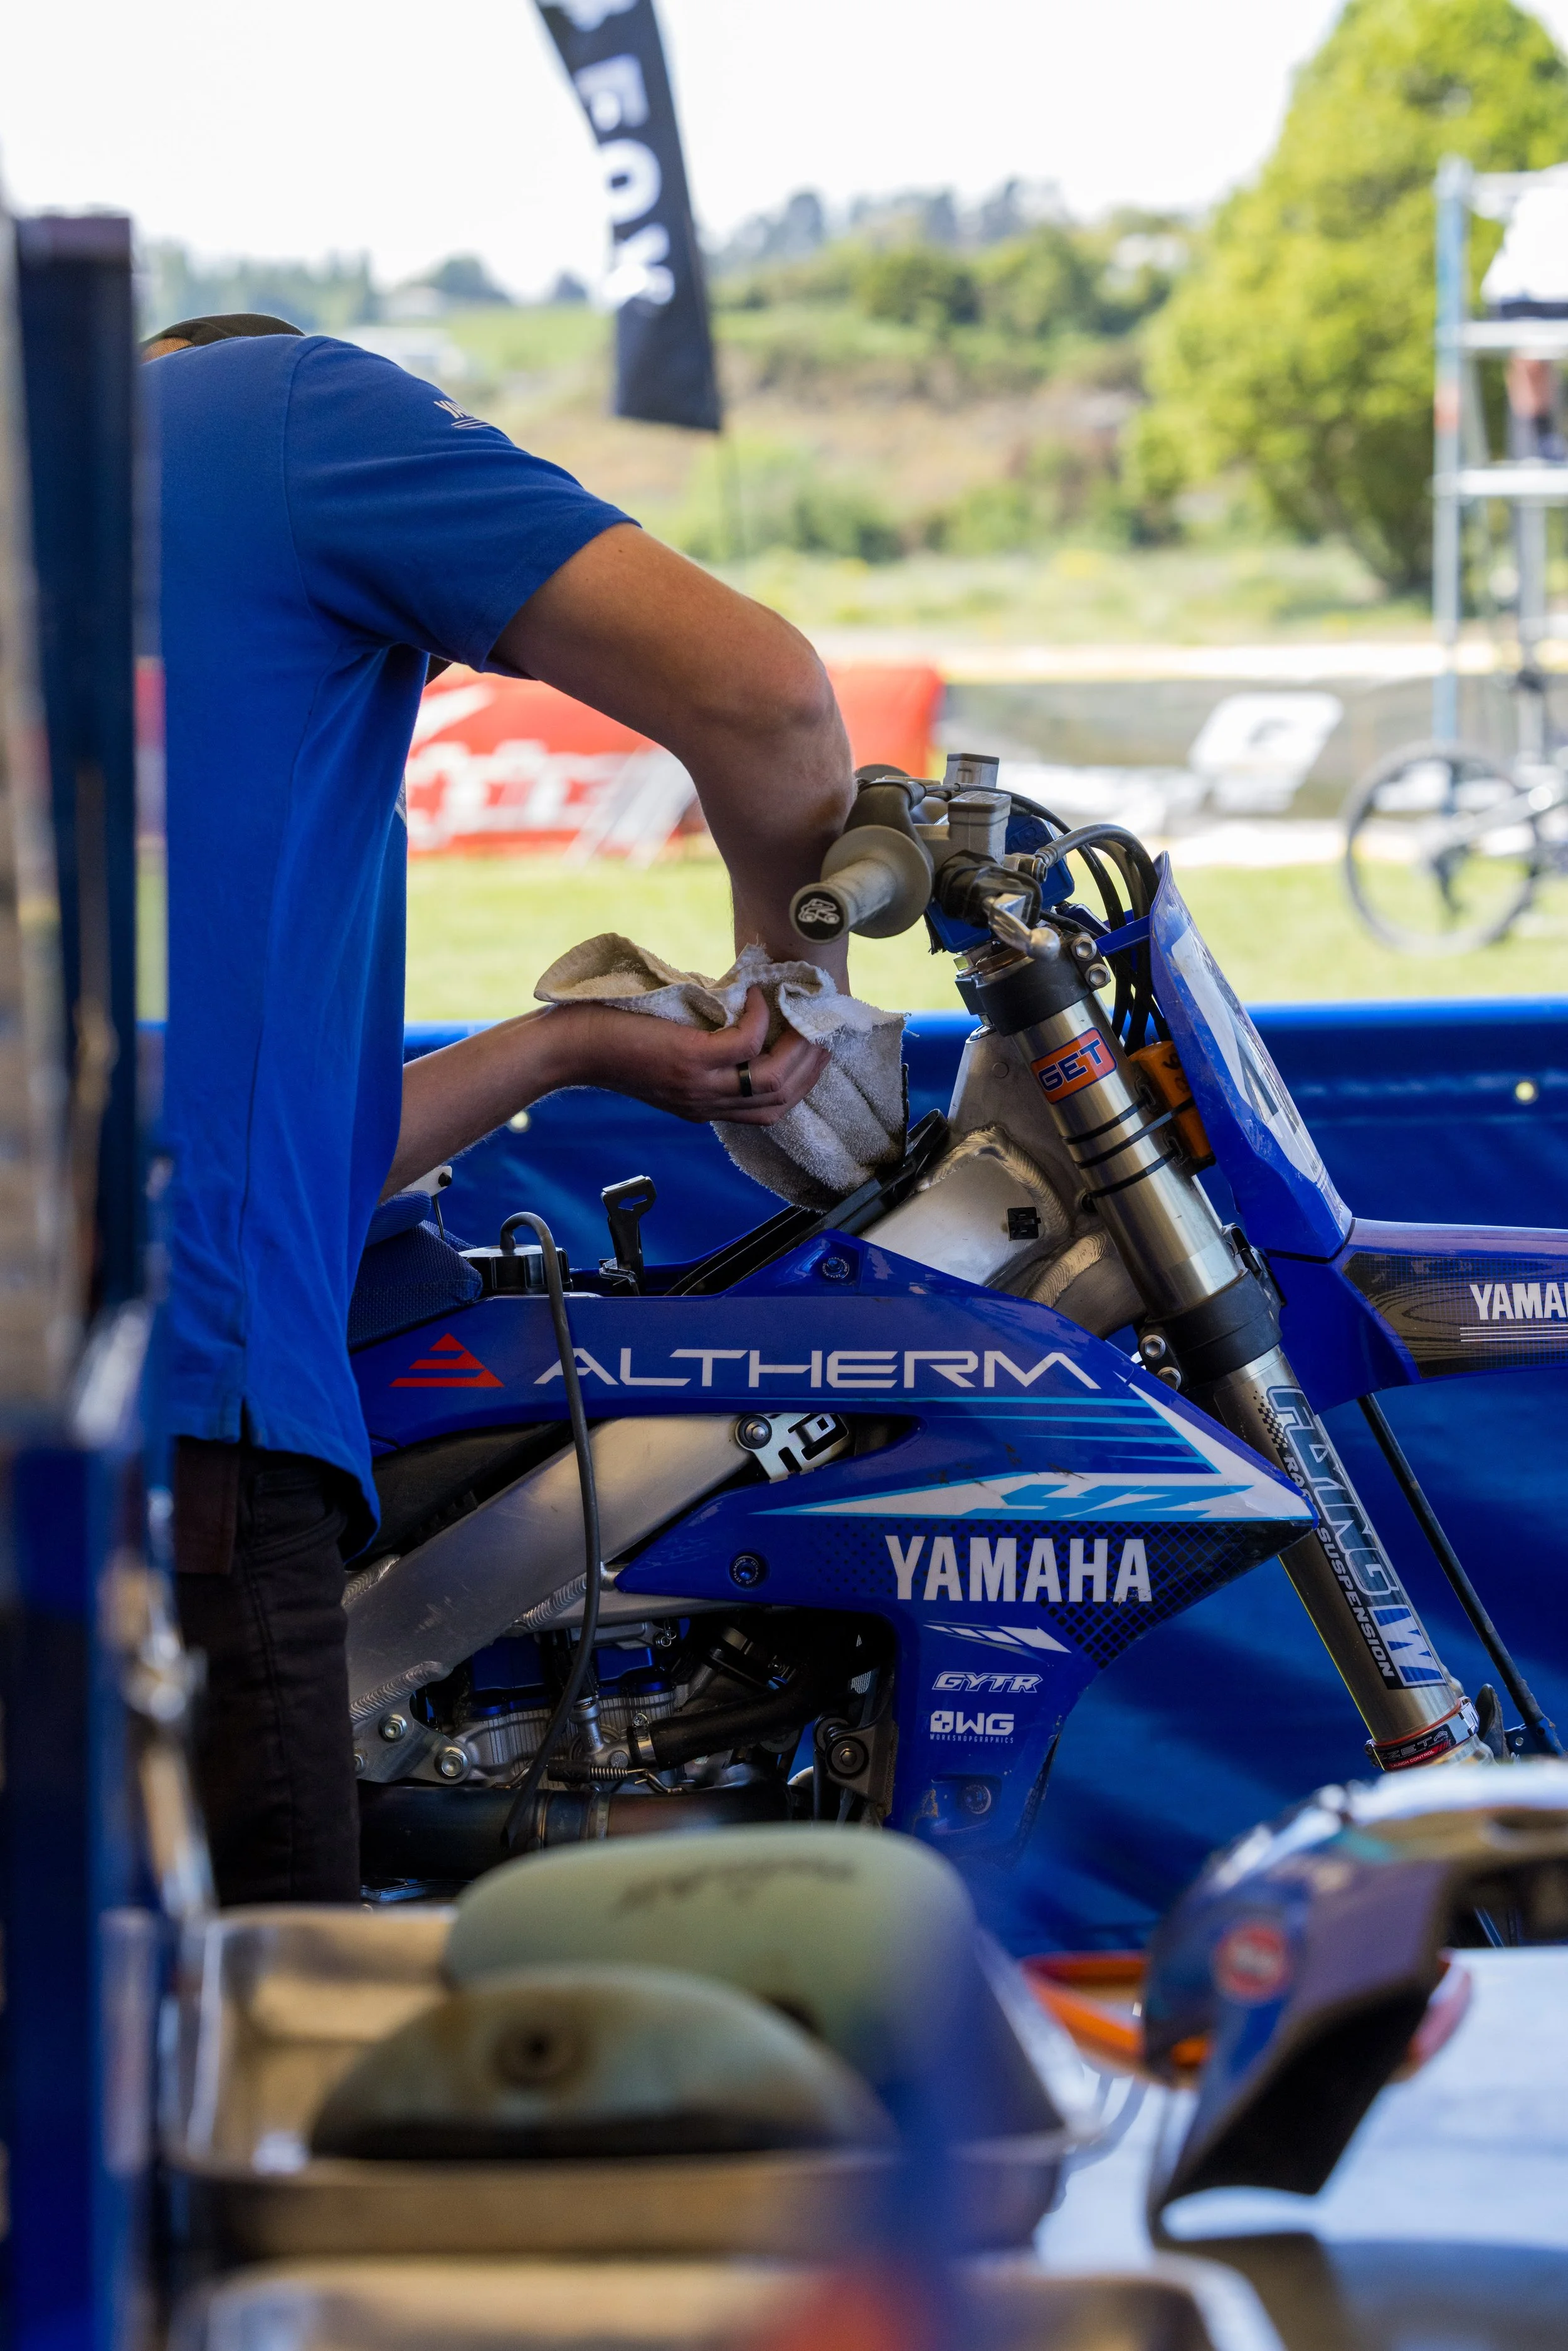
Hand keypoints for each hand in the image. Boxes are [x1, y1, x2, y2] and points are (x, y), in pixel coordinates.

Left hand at [550, 987, 828, 1126]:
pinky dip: (759, 1017)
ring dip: (797, 1045)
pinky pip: (746, 1044)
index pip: (772, 1111)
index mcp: (703, 1107)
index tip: (816, 1048)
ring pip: (773, 1079)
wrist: (567, 1047)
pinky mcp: (688, 1060)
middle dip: (811, 1064)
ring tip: (800, 1010)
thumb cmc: (610, 1039)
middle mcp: (706, 1104)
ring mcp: (699, 1086)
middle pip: (782, 1100)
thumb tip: (737, 1009)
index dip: (802, 1082)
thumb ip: (702, 1049)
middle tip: (821, 1026)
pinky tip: (755, 996)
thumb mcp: (665, 1057)